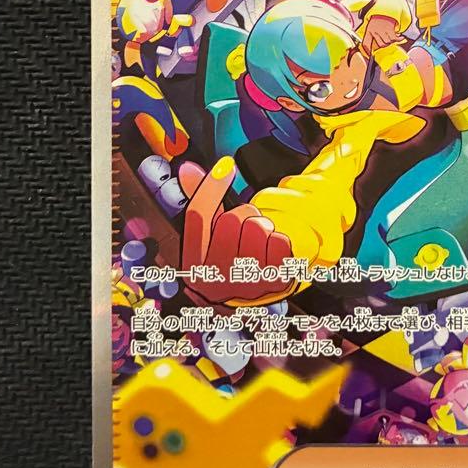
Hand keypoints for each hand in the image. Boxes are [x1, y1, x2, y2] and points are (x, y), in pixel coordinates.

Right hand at [178, 157, 294, 306]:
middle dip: (242, 215)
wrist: (250, 303)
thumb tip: (188, 169)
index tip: (226, 165)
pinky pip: (279, 242)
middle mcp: (214, 278)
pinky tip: (271, 253)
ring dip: (262, 227)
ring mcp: (243, 284)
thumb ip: (201, 203)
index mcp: (192, 264)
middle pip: (232, 220)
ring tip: (258, 241)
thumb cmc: (228, 260)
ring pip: (257, 228)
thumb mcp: (209, 238)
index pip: (197, 216)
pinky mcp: (272, 284)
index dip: (211, 186)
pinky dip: (278, 241)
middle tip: (245, 227)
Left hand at [360, 14, 401, 55]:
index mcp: (369, 31)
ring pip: (388, 42)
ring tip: (391, 37)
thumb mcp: (370, 28)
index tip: (369, 56)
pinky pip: (394, 38)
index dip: (367, 51)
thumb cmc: (377, 21)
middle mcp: (375, 30)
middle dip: (385, 45)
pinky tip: (400, 37)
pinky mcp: (390, 29)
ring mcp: (382, 30)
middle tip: (386, 41)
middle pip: (381, 45)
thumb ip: (369, 39)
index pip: (365, 43)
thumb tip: (368, 51)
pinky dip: (398, 39)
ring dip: (391, 41)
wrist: (384, 11)